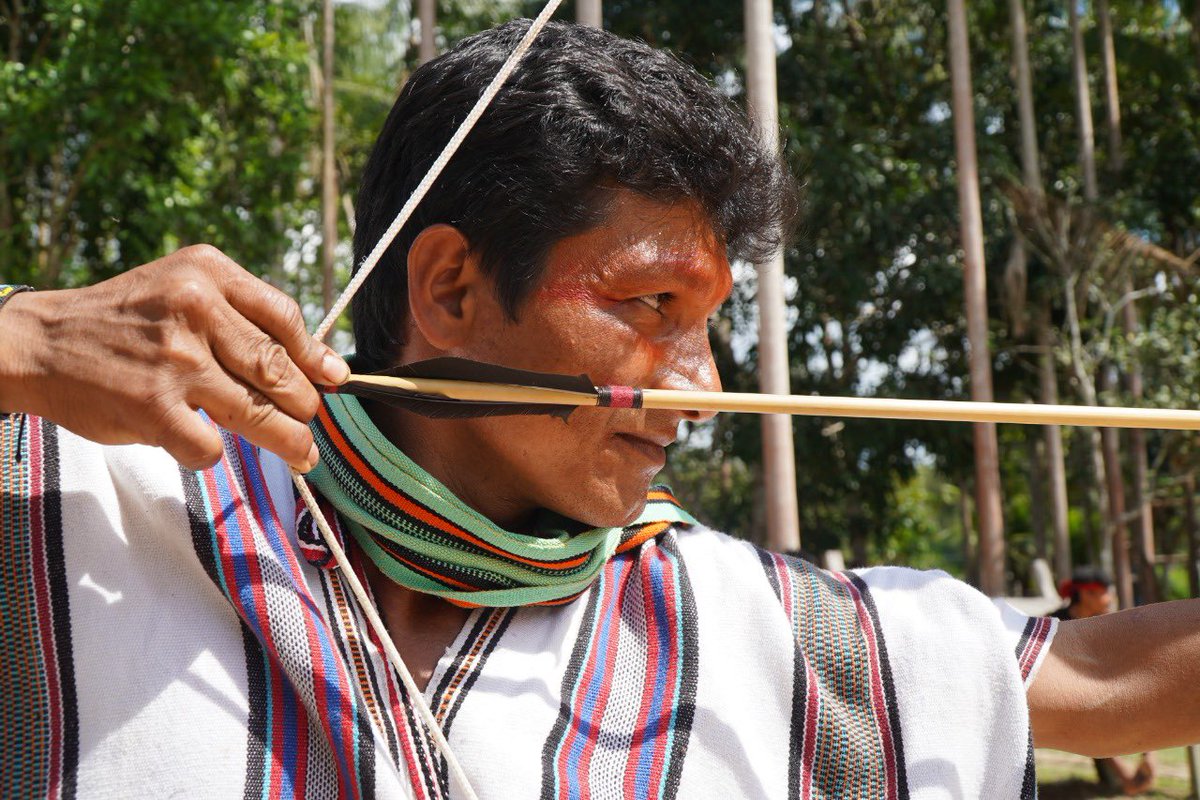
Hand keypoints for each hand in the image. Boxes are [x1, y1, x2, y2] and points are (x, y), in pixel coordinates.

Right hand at [0, 245, 348, 470]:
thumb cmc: (125, 321)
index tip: (334, 380)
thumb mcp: (181, 290)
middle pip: (278, 370)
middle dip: (305, 405)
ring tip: (301, 454)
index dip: (316, 357)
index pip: (285, 318)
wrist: (40, 343)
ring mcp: (176, 360)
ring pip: (258, 413)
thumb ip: (244, 318)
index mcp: (208, 273)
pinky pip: (212, 446)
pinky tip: (204, 444)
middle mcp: (195, 308)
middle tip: (310, 423)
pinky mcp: (154, 408)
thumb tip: (323, 367)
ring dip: (288, 441)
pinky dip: (214, 453)